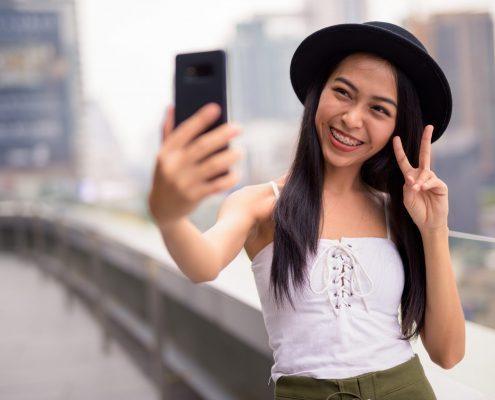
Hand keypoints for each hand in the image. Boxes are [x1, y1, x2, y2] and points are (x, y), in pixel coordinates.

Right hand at [148, 103, 241, 228]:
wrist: (161, 209)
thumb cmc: (167, 175)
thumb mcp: (163, 156)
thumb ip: (167, 132)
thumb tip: (172, 106)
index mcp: (166, 152)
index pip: (184, 131)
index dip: (200, 119)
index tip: (216, 108)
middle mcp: (173, 166)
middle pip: (203, 146)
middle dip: (222, 135)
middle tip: (238, 128)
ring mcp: (184, 182)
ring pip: (213, 165)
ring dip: (230, 156)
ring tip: (241, 151)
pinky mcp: (194, 196)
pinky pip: (217, 185)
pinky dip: (229, 178)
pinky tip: (237, 172)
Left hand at [393, 125, 448, 233]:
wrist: (428, 222)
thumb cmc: (416, 210)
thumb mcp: (407, 197)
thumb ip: (408, 186)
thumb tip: (413, 177)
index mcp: (411, 176)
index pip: (404, 160)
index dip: (399, 150)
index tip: (395, 138)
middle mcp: (422, 175)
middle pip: (425, 154)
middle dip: (426, 140)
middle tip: (429, 127)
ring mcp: (433, 179)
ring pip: (425, 172)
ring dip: (419, 181)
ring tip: (416, 189)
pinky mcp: (441, 186)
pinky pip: (433, 180)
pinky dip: (426, 184)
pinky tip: (422, 189)